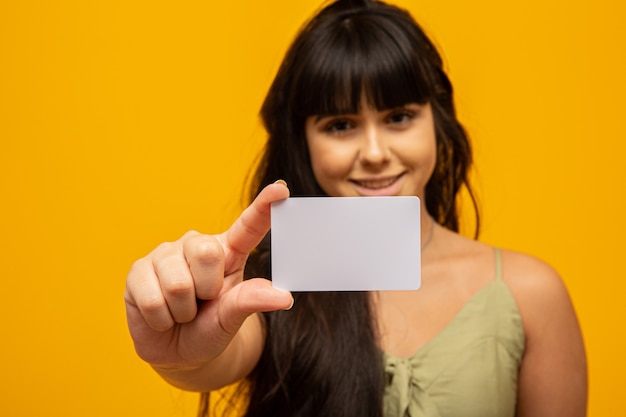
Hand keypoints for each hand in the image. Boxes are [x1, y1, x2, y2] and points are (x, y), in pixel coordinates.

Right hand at [124, 181, 292, 371]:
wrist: (176, 353)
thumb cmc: (210, 329)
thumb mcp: (232, 318)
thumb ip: (252, 301)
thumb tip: (283, 297)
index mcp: (228, 252)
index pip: (248, 227)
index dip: (263, 207)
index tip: (281, 190)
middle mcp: (196, 245)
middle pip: (206, 253)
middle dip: (206, 289)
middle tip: (202, 302)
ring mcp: (165, 255)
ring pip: (178, 284)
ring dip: (182, 311)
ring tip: (181, 311)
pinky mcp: (139, 270)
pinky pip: (153, 299)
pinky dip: (161, 319)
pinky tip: (161, 316)